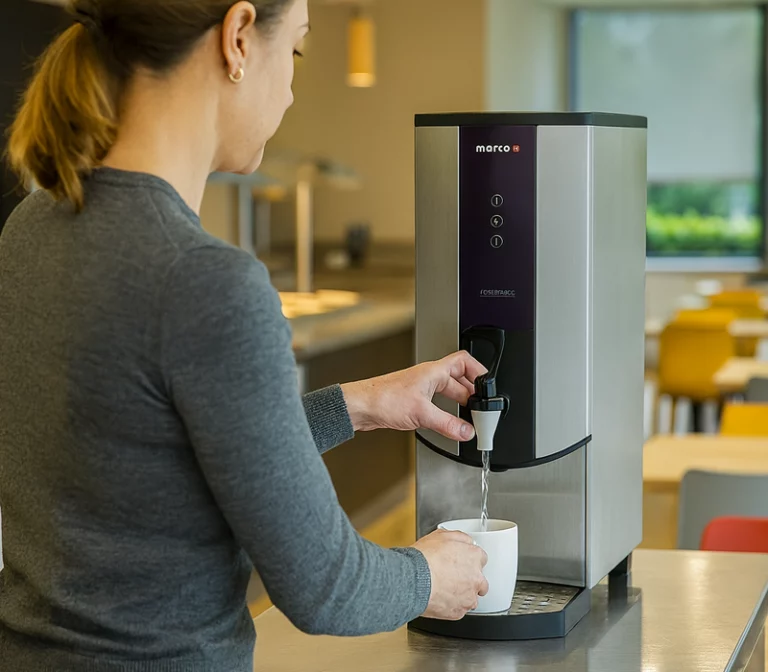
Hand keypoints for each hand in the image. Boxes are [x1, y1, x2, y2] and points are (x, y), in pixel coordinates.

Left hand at [340, 351, 486, 441]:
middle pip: (458, 381)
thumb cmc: (383, 399)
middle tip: (479, 410)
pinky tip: (447, 425)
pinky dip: (445, 414)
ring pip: (447, 394)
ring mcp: (420, 389)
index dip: (478, 370)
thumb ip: (447, 424)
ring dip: (458, 405)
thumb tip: (467, 431)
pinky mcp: (412, 402)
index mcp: (433, 372)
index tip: (487, 385)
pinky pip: (436, 405)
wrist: (360, 407)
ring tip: (467, 419)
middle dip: (471, 395)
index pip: (463, 361)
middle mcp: (427, 378)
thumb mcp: (422, 413)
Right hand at [412, 529, 488, 619]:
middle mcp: (476, 578)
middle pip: (480, 581)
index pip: (481, 558)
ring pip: (470, 597)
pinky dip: (452, 606)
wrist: (413, 580)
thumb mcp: (441, 535)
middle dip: (469, 579)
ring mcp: (468, 597)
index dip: (468, 560)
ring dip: (461, 594)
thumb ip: (459, 537)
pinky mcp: (459, 612)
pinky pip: (459, 609)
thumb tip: (465, 541)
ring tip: (444, 589)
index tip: (461, 562)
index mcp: (474, 557)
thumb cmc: (424, 559)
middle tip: (452, 577)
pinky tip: (440, 598)